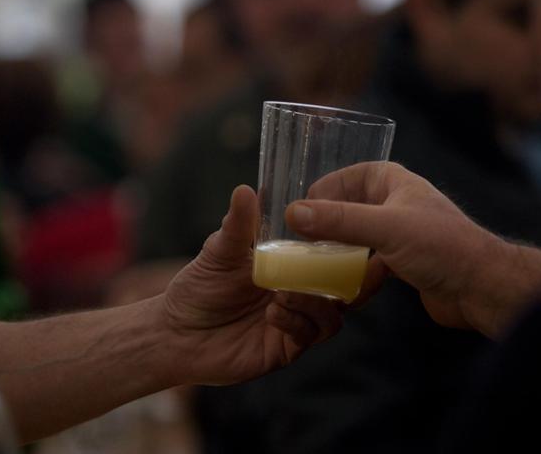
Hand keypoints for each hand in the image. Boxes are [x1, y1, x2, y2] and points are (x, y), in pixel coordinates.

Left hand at [159, 186, 343, 385]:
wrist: (175, 333)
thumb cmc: (199, 289)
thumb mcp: (219, 253)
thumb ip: (237, 226)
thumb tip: (245, 190)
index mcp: (293, 269)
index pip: (335, 260)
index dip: (356, 252)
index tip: (365, 235)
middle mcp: (301, 297)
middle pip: (346, 292)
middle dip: (356, 281)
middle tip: (349, 266)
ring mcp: (295, 325)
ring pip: (331, 317)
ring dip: (316, 302)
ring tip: (287, 291)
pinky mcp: (285, 351)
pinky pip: (306, 336)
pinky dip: (296, 321)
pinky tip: (274, 312)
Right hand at [284, 163, 540, 337]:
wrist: (481, 288)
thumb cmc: (442, 247)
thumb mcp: (386, 228)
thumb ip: (340, 220)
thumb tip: (294, 213)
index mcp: (396, 182)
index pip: (353, 174)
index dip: (326, 187)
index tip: (302, 205)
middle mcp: (398, 204)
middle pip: (352, 206)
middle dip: (327, 220)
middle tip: (300, 236)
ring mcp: (402, 234)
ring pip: (359, 235)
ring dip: (338, 246)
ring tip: (313, 258)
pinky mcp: (405, 262)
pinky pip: (369, 260)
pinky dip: (353, 269)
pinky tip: (339, 282)